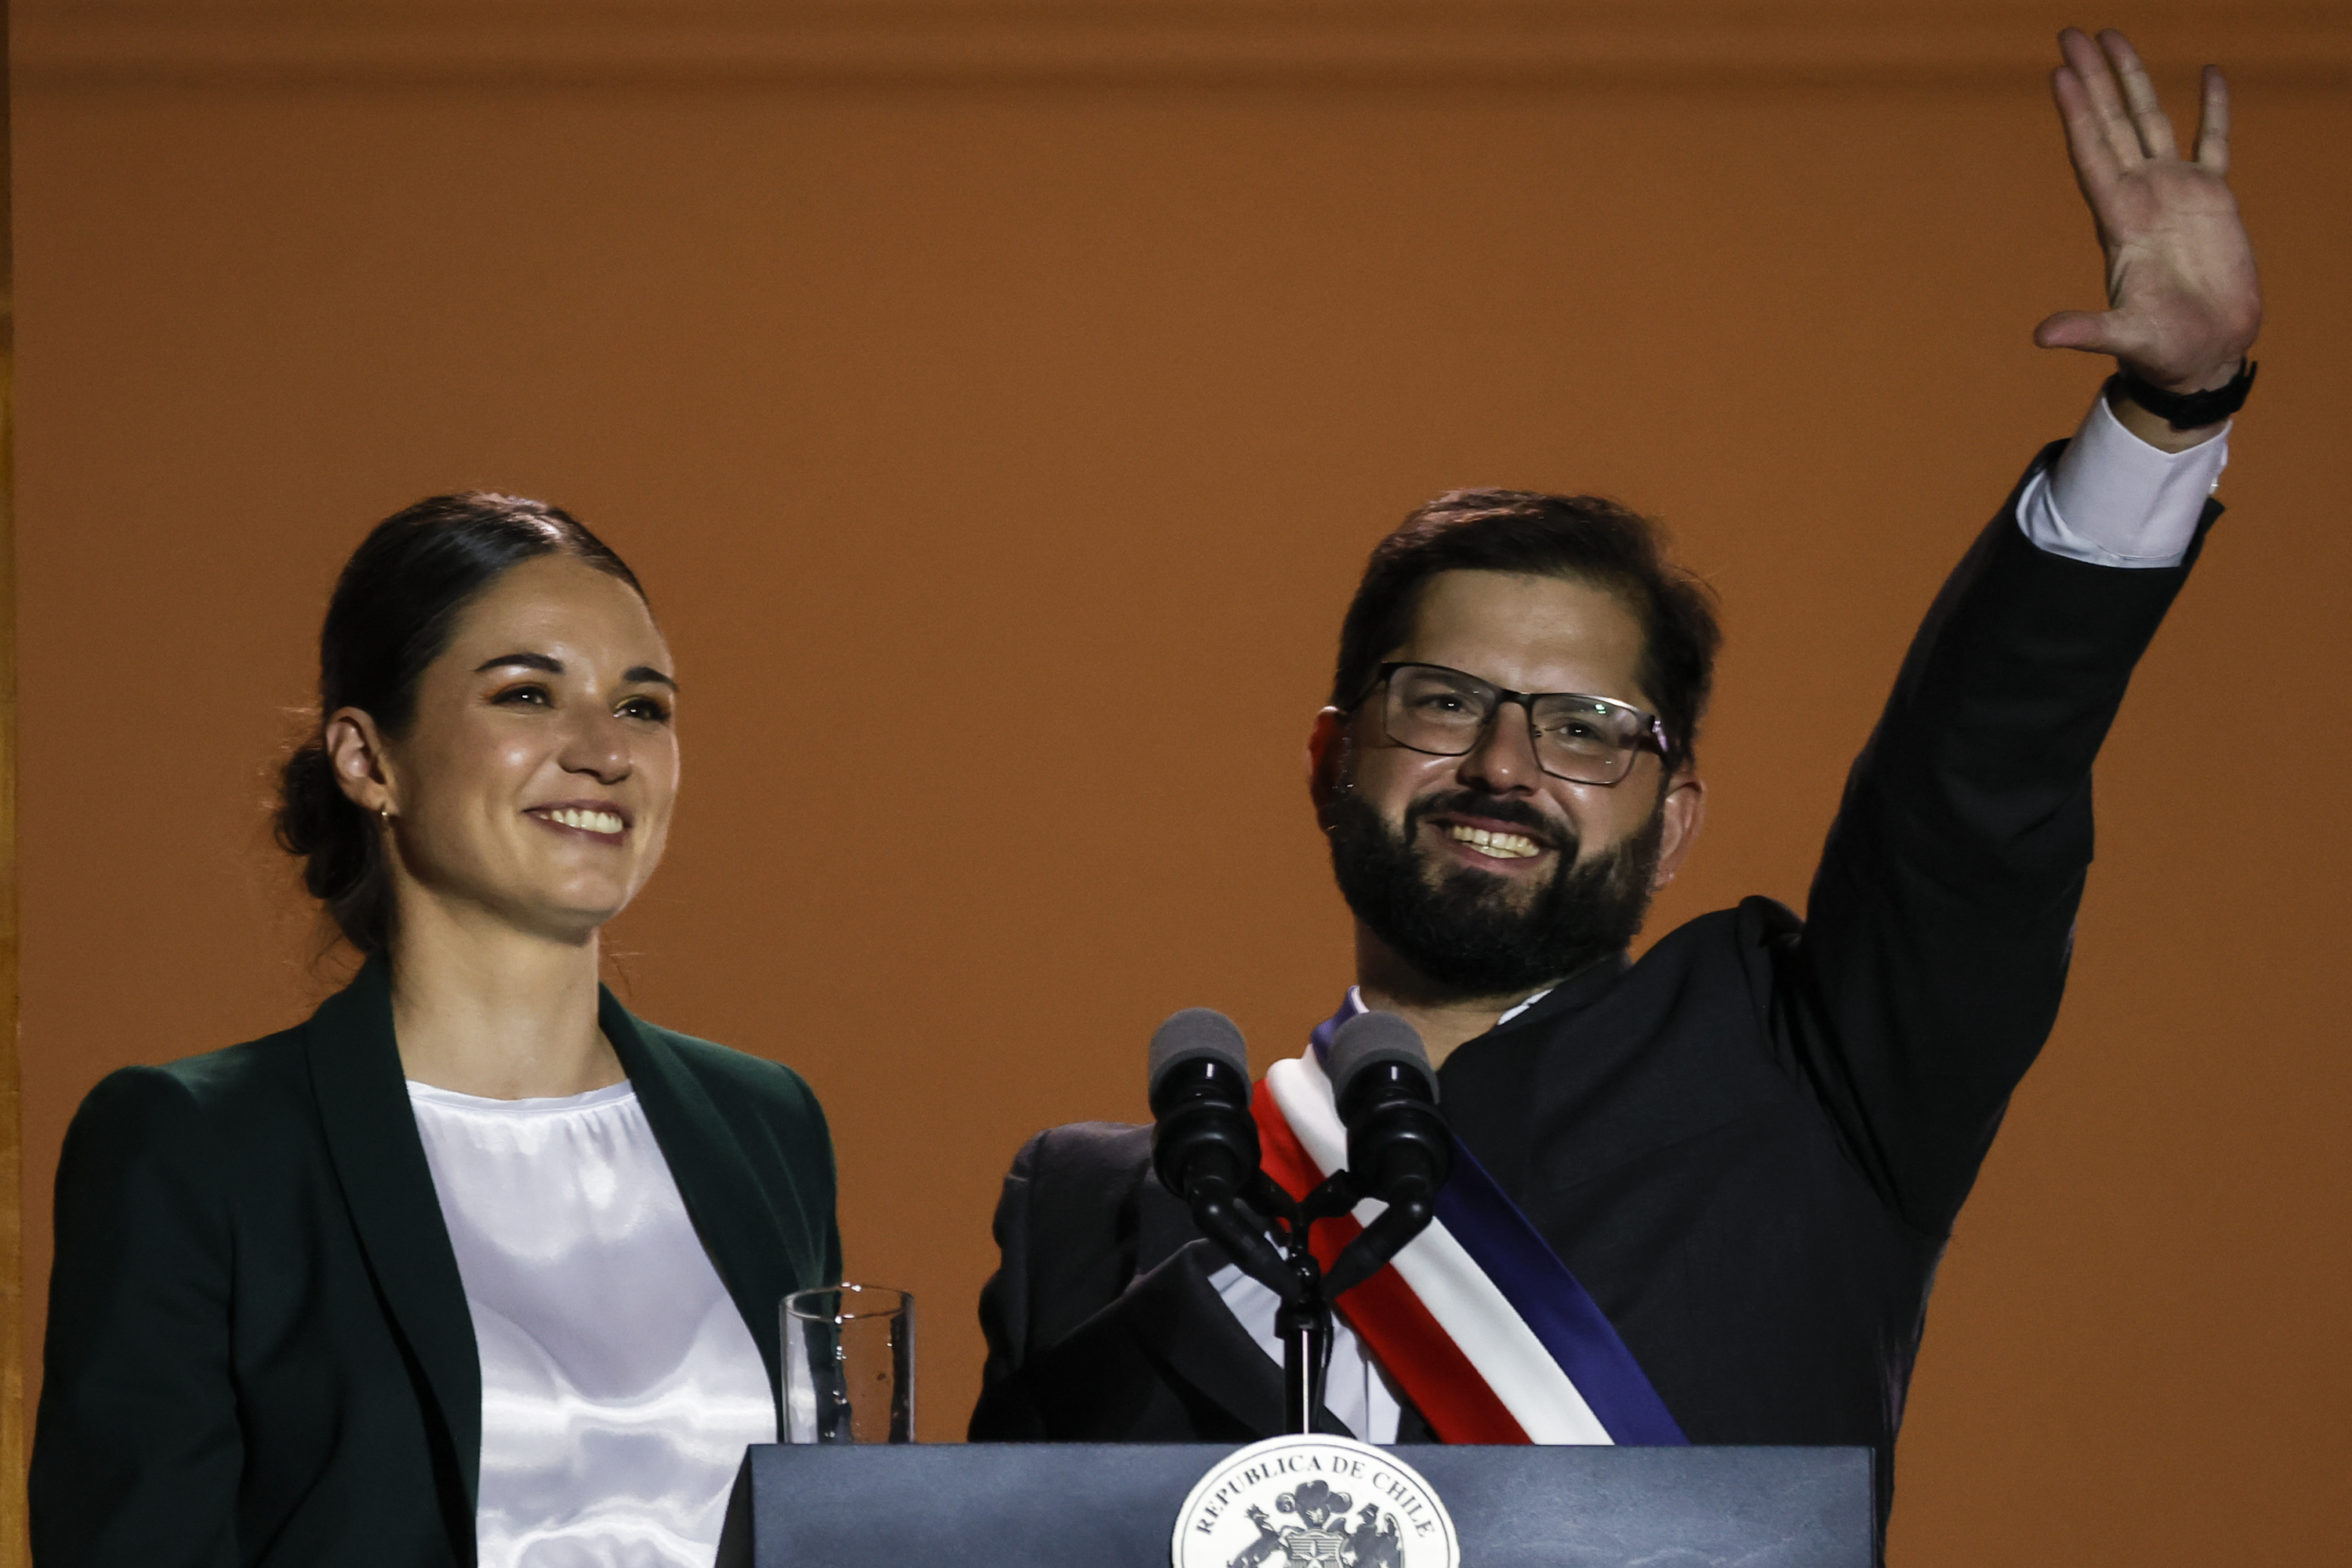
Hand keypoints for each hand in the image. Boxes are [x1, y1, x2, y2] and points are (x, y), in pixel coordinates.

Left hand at [2034, 27, 2260, 396]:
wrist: (2202, 354)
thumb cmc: (2162, 351)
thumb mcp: (2124, 337)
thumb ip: (2087, 331)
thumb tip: (2042, 336)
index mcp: (2119, 220)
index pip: (2091, 153)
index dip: (2077, 114)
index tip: (2060, 73)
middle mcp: (2140, 197)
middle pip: (2111, 124)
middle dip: (2093, 79)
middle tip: (2072, 33)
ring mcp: (2175, 193)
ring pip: (2150, 122)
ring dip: (2132, 81)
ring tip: (2114, 37)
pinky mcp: (2214, 199)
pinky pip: (2213, 142)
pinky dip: (2212, 109)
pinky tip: (2208, 73)